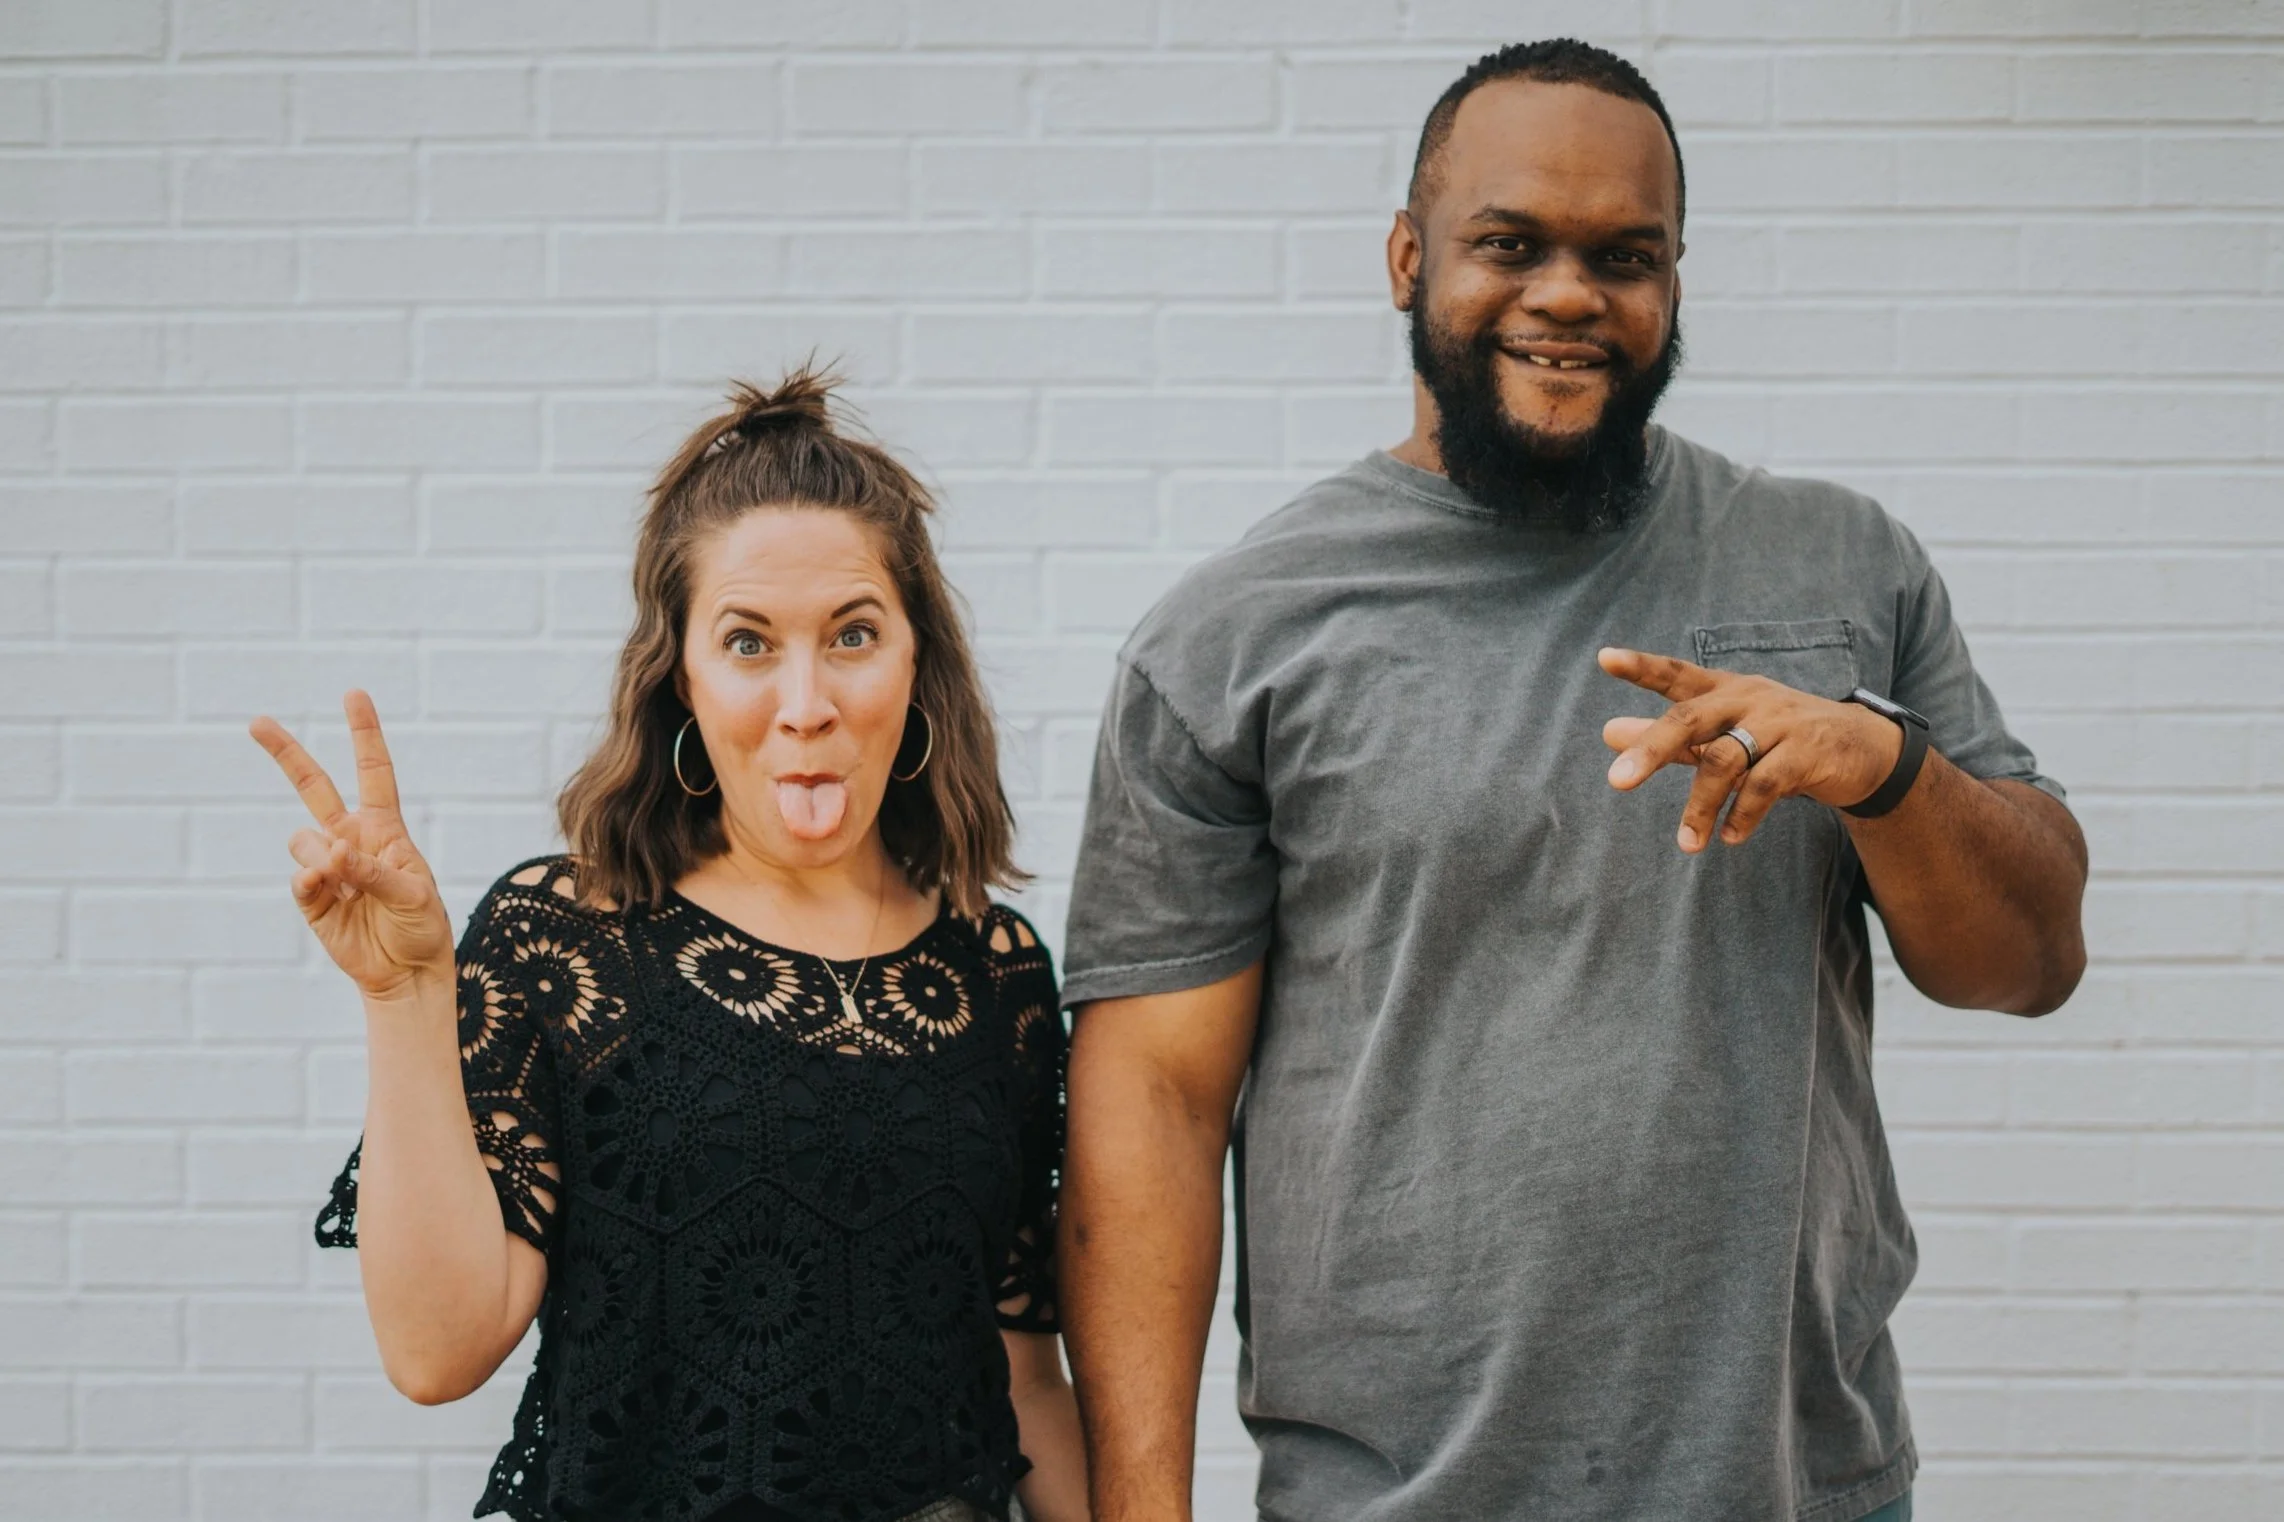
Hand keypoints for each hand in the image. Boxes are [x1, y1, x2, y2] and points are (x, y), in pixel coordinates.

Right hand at [249, 690, 453, 1000]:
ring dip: (325, 859)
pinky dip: (310, 882)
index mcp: (384, 828)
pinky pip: (299, 877)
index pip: (373, 771)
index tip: (353, 694)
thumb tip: (330, 854)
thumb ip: (373, 870)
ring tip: (350, 885)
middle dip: (286, 753)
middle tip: (257, 722)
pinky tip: (324, 891)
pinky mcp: (310, 897)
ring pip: (304, 840)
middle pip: (314, 786)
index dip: (364, 733)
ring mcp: (327, 867)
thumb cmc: (421, 927)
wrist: (406, 973)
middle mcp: (351, 839)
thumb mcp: (413, 894)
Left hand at [1597, 647, 1904, 852]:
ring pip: (1727, 760)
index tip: (1604, 658)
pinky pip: (1766, 784)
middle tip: (1616, 781)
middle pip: (1691, 718)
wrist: (1861, 748)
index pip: (1676, 674)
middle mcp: (1748, 698)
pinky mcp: (1807, 752)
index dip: (1641, 666)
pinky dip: (1744, 814)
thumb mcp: (1722, 733)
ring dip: (1701, 806)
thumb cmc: (1776, 738)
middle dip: (1652, 749)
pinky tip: (1730, 837)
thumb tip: (1607, 732)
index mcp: (1724, 689)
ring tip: (1687, 844)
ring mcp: (1779, 722)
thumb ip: (1668, 737)